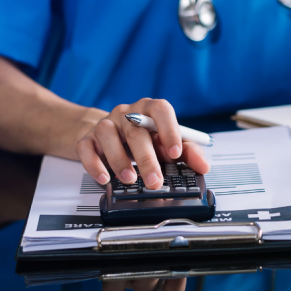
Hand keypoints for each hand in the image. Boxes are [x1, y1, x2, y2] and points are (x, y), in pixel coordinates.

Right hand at [76, 99, 209, 187]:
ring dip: (119, 160)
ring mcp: (105, 124)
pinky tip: (105, 177)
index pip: (160, 109)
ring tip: (130, 179)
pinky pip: (86, 147)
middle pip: (136, 130)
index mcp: (149, 109)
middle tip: (155, 180)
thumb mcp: (168, 143)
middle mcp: (126, 113)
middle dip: (146, 158)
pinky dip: (94, 163)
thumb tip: (203, 166)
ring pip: (108, 134)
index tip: (176, 153)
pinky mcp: (88, 138)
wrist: (111, 134)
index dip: (169, 130)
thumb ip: (188, 152)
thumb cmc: (144, 138)